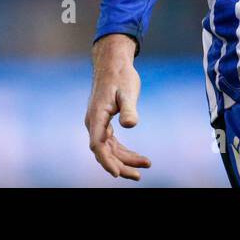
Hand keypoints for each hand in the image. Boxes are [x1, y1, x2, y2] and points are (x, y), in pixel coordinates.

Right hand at [85, 34, 151, 180]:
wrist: (113, 63)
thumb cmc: (121, 76)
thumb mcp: (127, 91)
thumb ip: (128, 108)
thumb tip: (130, 125)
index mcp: (96, 116)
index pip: (98, 145)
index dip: (106, 160)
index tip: (116, 173)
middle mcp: (94, 123)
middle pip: (104, 152)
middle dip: (120, 165)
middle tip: (139, 175)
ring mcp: (98, 124)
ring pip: (109, 150)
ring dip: (125, 160)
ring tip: (146, 165)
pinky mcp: (104, 123)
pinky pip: (112, 143)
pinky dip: (124, 151)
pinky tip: (137, 157)